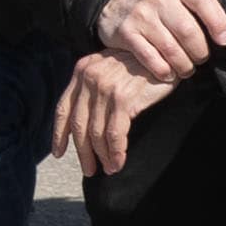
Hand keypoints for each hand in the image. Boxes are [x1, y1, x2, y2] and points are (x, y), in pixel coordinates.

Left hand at [54, 47, 177, 176]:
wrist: (167, 55)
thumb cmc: (141, 66)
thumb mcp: (110, 70)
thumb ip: (94, 89)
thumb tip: (85, 124)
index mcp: (82, 71)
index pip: (64, 108)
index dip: (59, 134)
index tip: (58, 152)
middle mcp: (89, 78)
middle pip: (78, 125)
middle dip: (83, 152)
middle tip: (89, 170)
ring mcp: (105, 88)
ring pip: (96, 133)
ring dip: (102, 156)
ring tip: (108, 169)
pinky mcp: (123, 98)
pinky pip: (114, 134)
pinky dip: (115, 152)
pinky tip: (118, 162)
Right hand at [93, 0, 225, 82]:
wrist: (112, 1)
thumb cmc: (155, 3)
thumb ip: (196, 5)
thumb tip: (223, 35)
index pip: (202, 0)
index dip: (218, 23)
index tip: (224, 41)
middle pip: (189, 31)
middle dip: (200, 52)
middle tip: (200, 59)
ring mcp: (140, 14)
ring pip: (172, 49)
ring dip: (184, 66)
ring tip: (186, 69)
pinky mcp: (126, 33)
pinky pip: (152, 59)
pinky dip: (164, 71)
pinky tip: (168, 73)